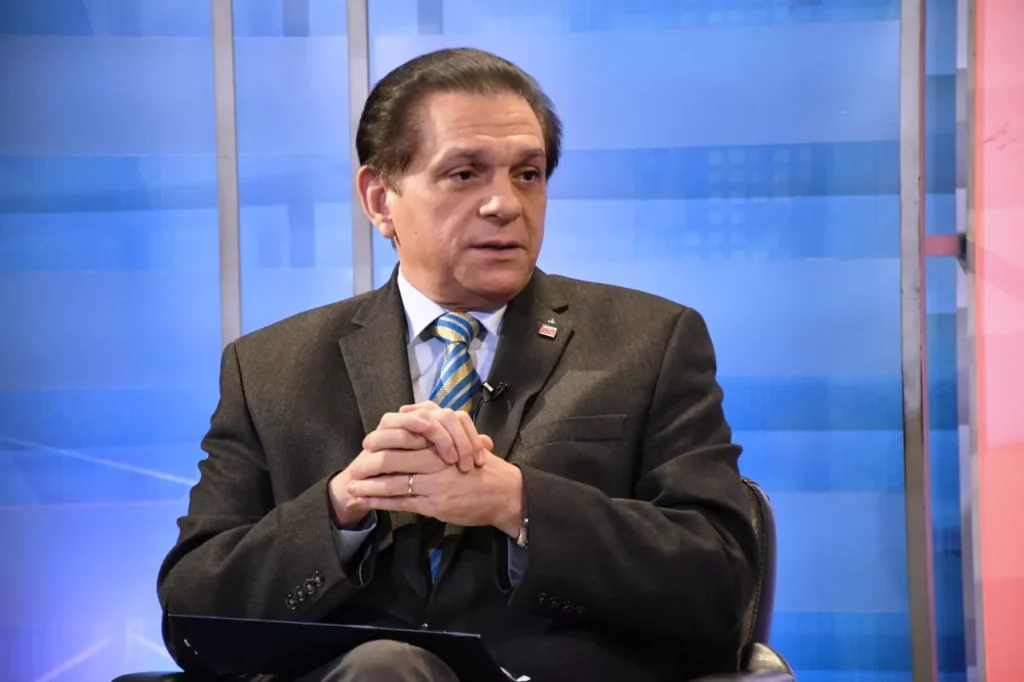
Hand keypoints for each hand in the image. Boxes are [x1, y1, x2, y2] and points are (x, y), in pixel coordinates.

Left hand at [345, 450, 523, 537]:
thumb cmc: (484, 469)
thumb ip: (444, 439)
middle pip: (395, 461)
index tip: (367, 445)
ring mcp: (434, 486)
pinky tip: (369, 502)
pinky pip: (403, 503)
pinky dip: (383, 502)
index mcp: (442, 445)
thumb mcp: (466, 444)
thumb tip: (420, 428)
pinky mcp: (435, 506)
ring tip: (352, 488)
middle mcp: (436, 463)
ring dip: (371, 487)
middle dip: (371, 465)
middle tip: (354, 467)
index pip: (406, 440)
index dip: (384, 442)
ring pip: (395, 484)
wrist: (505, 494)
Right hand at [395, 402, 490, 471]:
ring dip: (441, 435)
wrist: (372, 479)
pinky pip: (400, 418)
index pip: (461, 420)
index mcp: (437, 421)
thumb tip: (489, 443)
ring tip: (451, 458)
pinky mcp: (386, 423)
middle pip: (448, 416)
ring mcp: (405, 417)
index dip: (473, 439)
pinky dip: (412, 421)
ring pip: (428, 414)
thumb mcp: (439, 465)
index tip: (481, 461)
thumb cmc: (411, 472)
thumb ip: (461, 450)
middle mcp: (422, 415)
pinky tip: (424, 430)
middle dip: (461, 440)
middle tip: (467, 465)